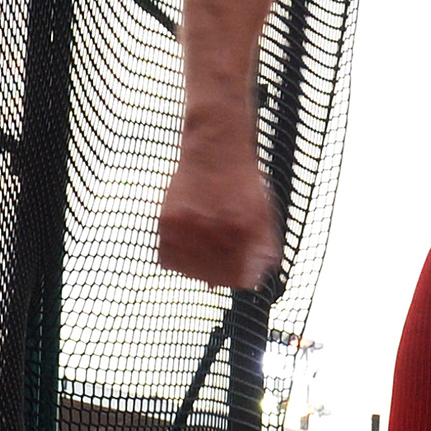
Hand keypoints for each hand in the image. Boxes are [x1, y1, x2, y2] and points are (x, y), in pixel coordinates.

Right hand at [156, 138, 279, 290]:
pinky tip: (185, 247)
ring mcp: (189, 226)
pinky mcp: (167, 221)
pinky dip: (175, 259)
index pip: (238, 277)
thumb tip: (256, 278)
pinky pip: (166, 258)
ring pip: (188, 271)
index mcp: (243, 230)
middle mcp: (215, 229)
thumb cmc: (241, 183)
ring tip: (200, 255)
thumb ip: (264, 246)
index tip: (234, 275)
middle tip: (215, 268)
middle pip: (212, 277)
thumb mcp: (263, 212)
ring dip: (194, 269)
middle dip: (216, 275)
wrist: (214, 150)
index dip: (238, 279)